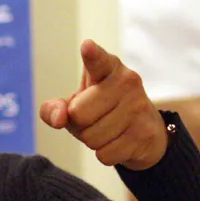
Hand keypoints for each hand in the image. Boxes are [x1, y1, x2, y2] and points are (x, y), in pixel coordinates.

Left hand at [39, 39, 167, 170]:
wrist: (145, 133)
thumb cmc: (101, 112)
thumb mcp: (74, 106)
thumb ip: (54, 109)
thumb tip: (58, 119)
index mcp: (108, 68)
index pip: (98, 61)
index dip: (92, 55)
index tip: (87, 46)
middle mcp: (127, 81)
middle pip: (79, 114)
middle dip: (80, 124)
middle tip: (95, 118)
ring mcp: (138, 107)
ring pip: (91, 137)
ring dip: (93, 141)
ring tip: (108, 129)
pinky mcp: (145, 133)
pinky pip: (105, 154)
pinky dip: (105, 154)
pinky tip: (119, 142)